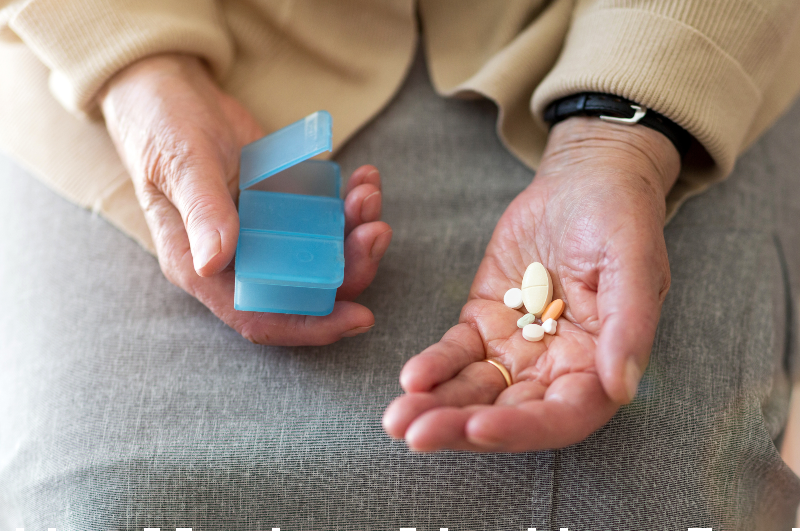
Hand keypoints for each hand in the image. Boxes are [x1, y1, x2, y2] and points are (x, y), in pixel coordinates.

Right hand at [99, 54, 390, 344]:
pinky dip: (349, 202)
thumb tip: (216, 262)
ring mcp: (265, 232)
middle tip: (377, 232)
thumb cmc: (160, 128)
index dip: (311, 326)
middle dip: (349, 268)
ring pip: (321, 253)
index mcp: (204, 267)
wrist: (169, 88)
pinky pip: (323, 215)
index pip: (260, 316)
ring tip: (368, 194)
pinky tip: (364, 176)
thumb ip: (201, 211)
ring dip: (355, 231)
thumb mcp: (179, 165)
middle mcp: (239, 258)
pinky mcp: (282, 204)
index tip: (360, 317)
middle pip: (305, 287)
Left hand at [383, 117, 680, 450]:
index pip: (562, 416)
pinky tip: (410, 376)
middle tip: (415, 432)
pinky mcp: (483, 323)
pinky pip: (455, 353)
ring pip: (474, 390)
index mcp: (599, 366)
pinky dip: (433, 366)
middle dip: (461, 427)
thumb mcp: (633, 262)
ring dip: (436, 406)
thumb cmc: (620, 218)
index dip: (522, 428)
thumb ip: (630, 325)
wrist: (582, 181)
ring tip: (396, 419)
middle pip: (508, 413)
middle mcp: (556, 368)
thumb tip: (622, 388)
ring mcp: (516, 348)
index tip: (480, 427)